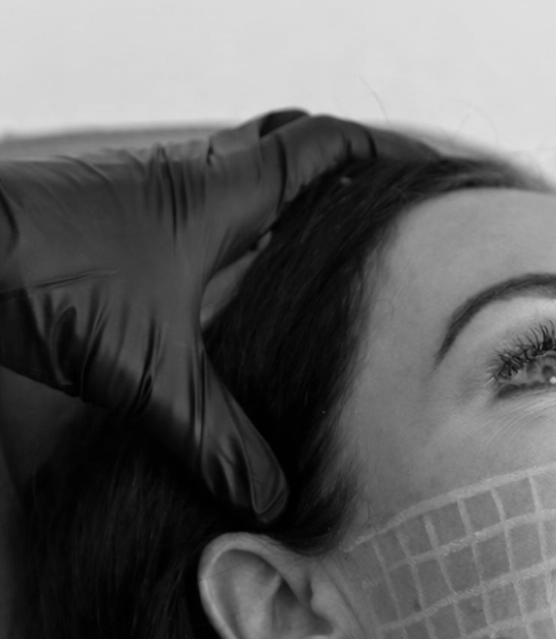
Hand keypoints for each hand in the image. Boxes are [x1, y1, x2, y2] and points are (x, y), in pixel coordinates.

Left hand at [0, 111, 433, 521]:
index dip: (381, 157)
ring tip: (317, 252)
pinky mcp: (109, 226)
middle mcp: (186, 185)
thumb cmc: (44, 269)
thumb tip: (269, 491)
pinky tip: (221, 293)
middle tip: (376, 206)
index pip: (322, 150)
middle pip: (282, 148)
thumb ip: (215, 435)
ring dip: (277, 204)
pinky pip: (190, 218)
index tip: (428, 173)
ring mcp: (144, 200)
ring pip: (233, 182)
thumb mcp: (149, 369)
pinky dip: (223, 241)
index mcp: (219, 196)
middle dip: (335, 169)